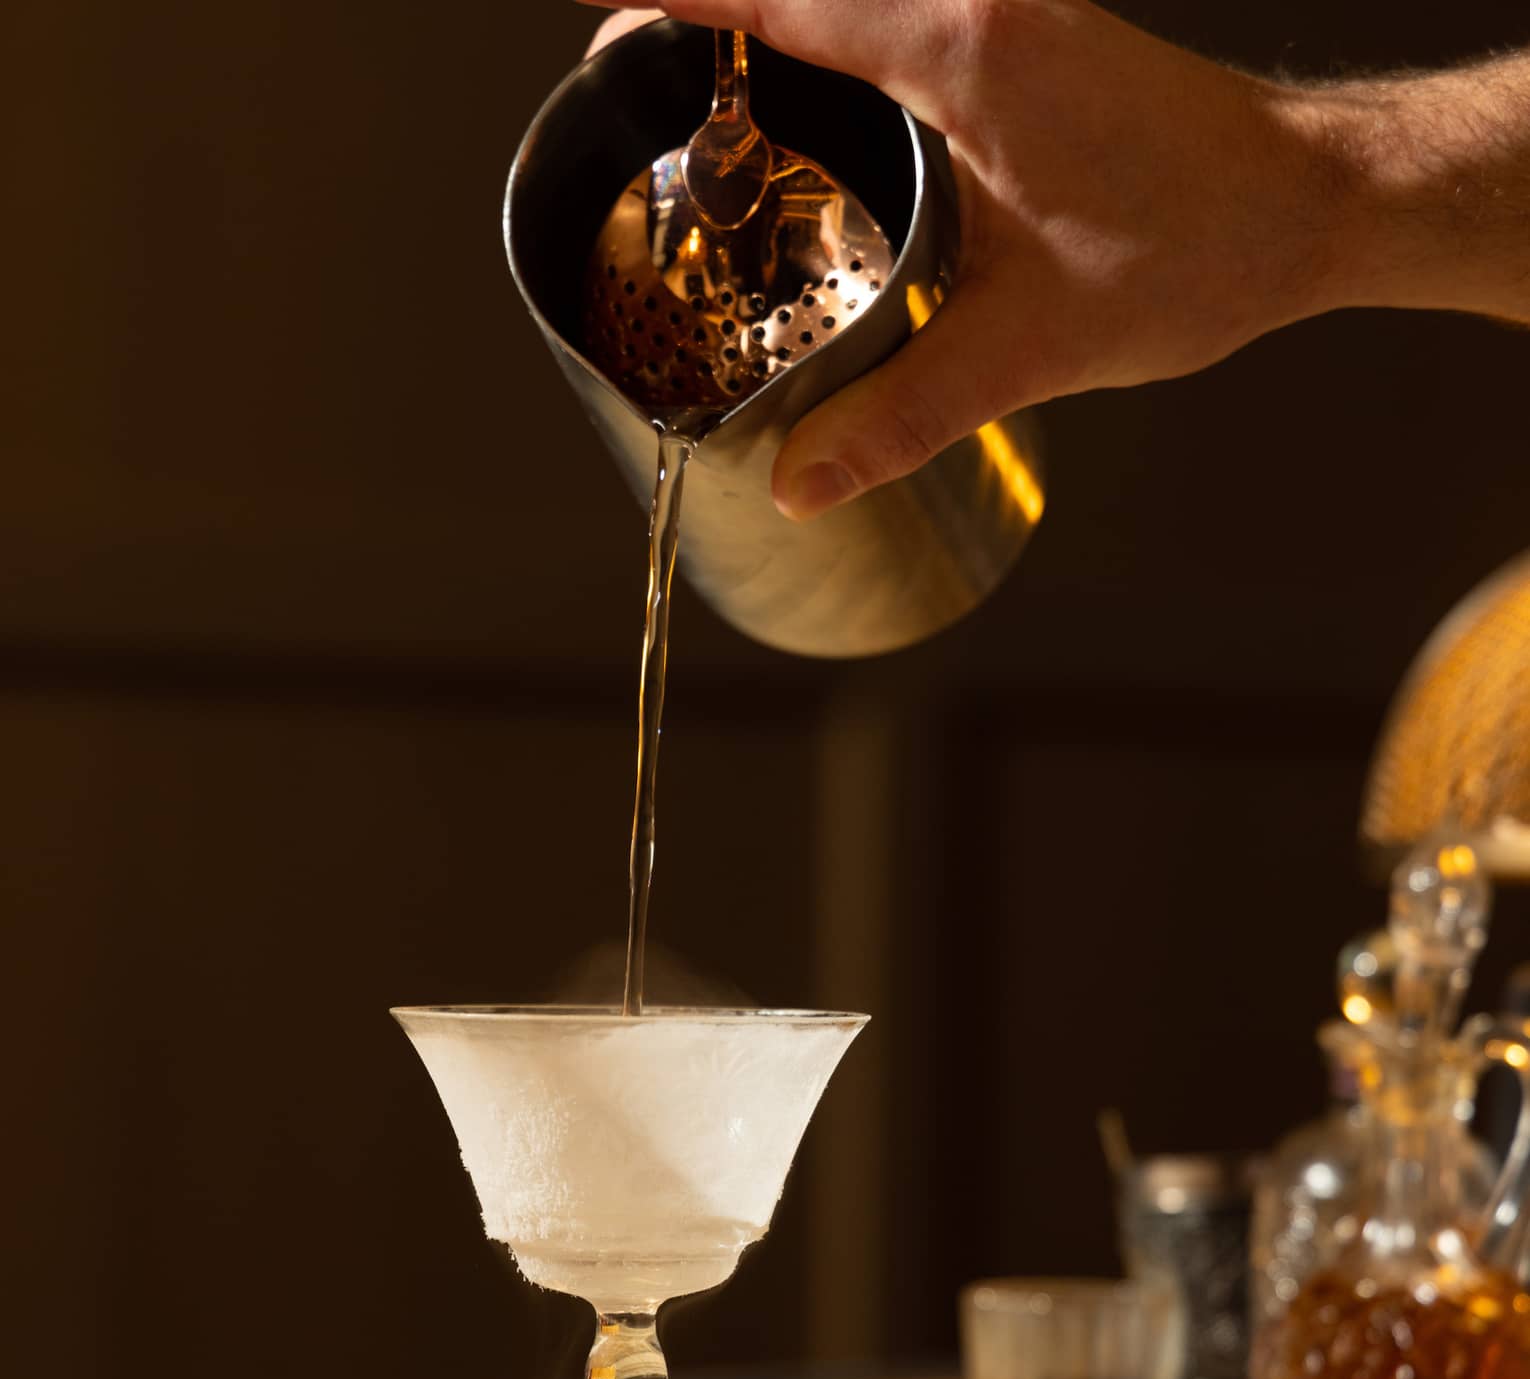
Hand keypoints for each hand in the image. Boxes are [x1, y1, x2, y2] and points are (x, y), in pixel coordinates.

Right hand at [579, 1, 1529, 519]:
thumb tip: (802, 482)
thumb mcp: (1035, 347)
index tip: (604, 21)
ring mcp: (1005, 9)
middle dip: (712, 17)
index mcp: (966, 46)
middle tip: (636, 80)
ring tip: (700, 98)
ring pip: (852, 0)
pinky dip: (835, 49)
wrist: (1315, 203)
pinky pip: (897, 20)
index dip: (683, 2)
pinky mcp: (1024, 36)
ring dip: (774, 33)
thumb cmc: (1203, 245)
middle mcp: (980, 2)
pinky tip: (812, 120)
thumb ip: (904, 415)